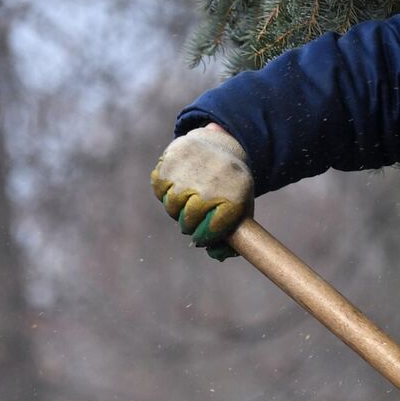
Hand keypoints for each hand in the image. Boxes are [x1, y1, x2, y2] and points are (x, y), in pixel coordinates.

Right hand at [150, 124, 251, 259]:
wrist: (222, 144)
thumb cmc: (231, 185)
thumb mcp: (241, 208)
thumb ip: (233, 237)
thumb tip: (217, 256)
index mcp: (234, 199)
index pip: (210, 232)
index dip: (204, 237)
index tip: (203, 234)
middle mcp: (212, 185)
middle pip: (188, 221)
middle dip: (189, 224)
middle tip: (194, 215)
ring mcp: (190, 172)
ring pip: (171, 206)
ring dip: (176, 208)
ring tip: (187, 198)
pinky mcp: (172, 160)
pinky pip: (158, 188)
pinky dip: (164, 190)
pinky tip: (178, 182)